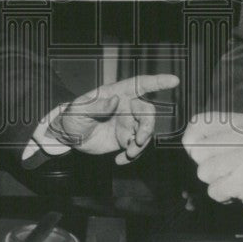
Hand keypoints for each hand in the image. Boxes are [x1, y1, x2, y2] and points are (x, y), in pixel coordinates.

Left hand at [44, 74, 178, 163]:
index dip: (158, 81)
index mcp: (116, 93)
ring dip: (141, 145)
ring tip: (127, 155)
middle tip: (138, 142)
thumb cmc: (71, 116)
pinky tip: (120, 160)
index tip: (174, 80)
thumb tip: (116, 100)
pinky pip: (137, 146)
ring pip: (146, 131)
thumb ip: (97, 105)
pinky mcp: (125, 138)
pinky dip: (132, 155)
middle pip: (147, 112)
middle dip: (147, 127)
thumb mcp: (79, 110)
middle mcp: (126, 106)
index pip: (140, 84)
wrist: (68, 137)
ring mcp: (127, 122)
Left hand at [183, 111, 242, 222]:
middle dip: (206, 165)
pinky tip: (240, 190)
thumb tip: (188, 143)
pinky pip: (214, 190)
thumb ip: (215, 136)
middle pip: (197, 151)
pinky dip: (223, 196)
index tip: (203, 151)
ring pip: (203, 172)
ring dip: (216, 181)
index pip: (197, 122)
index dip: (192, 140)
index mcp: (240, 122)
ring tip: (235, 179)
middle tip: (227, 169)